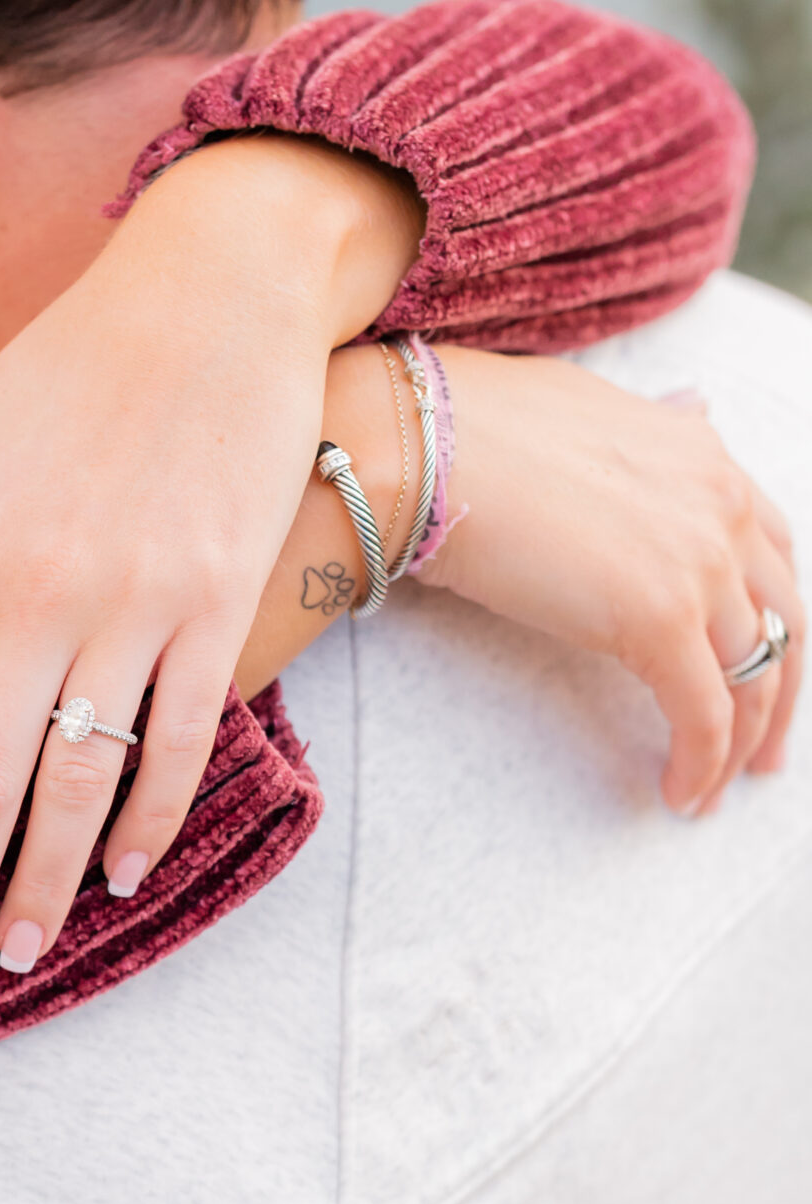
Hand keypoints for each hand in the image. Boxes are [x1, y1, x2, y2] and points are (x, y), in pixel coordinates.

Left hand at [0, 137, 423, 992]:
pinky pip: (179, 743)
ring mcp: (137, 609)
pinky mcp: (218, 609)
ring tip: (16, 958)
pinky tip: (119, 878)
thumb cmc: (68, 365)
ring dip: (42, 886)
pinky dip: (148, 820)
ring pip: (78, 784)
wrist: (218, 293)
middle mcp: (40, 598)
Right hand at [427, 350, 801, 815]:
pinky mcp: (659, 620)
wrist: (428, 446)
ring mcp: (697, 563)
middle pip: (784, 621)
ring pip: (754, 676)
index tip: (757, 665)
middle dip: (779, 695)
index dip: (772, 620)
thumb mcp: (591, 409)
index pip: (773, 554)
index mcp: (705, 457)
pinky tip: (682, 795)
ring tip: (714, 788)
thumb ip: (651, 428)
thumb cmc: (473, 429)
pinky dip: (702, 762)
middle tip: (760, 754)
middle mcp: (719, 507)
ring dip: (740, 745)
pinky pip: (705, 713)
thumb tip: (689, 410)